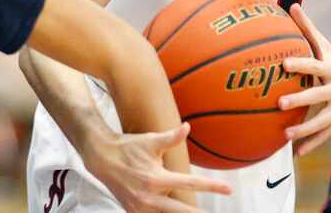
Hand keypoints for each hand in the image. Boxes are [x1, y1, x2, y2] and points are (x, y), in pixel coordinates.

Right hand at [82, 122, 231, 212]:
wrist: (101, 158)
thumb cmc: (128, 147)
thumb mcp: (150, 140)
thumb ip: (171, 137)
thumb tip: (187, 127)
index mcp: (156, 178)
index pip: (190, 183)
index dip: (212, 186)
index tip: (229, 188)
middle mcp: (149, 196)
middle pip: (181, 211)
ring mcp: (140, 207)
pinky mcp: (133, 212)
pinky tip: (173, 212)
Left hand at [279, 4, 330, 155]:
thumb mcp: (325, 46)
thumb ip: (308, 28)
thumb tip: (291, 5)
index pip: (315, 65)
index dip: (301, 64)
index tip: (284, 64)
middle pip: (319, 95)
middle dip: (300, 99)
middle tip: (279, 103)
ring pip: (323, 120)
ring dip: (305, 129)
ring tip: (285, 135)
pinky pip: (326, 134)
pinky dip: (312, 143)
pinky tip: (297, 152)